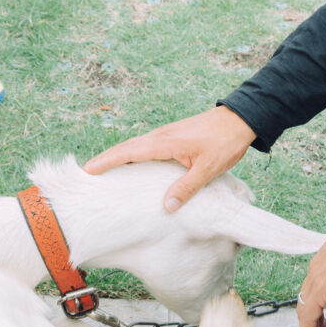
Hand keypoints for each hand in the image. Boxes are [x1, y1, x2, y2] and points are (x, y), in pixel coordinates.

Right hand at [83, 106, 256, 210]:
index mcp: (164, 143)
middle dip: (104, 159)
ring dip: (116, 156)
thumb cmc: (225, 143)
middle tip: (85, 173)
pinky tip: (130, 165)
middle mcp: (160, 136)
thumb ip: (186, 188)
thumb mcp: (207, 169)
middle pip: (125, 148)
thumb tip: (166, 207)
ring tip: (102, 171)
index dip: (107, 161)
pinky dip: (130, 154)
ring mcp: (165, 134)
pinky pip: (144, 146)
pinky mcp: (171, 136)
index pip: (128, 152)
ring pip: (134, 146)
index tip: (87, 170)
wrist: (240, 119)